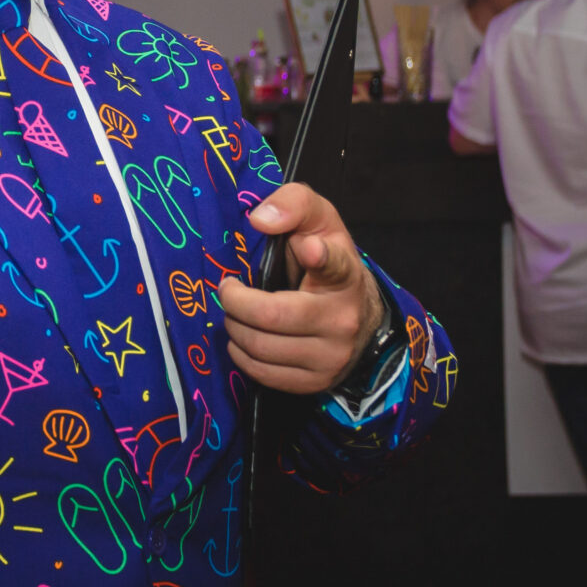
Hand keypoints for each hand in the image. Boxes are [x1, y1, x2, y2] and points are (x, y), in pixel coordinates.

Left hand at [218, 183, 383, 394]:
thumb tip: (260, 220)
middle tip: (228, 290)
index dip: (321, 257)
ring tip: (235, 313)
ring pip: (262, 348)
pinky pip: (265, 375)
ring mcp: (332, 356)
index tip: (310, 249)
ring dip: (235, 328)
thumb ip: (293, 204)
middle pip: (271, 316)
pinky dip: (243, 355)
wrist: (357, 311)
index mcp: (343, 272)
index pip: (335, 265)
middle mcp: (342, 318)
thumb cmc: (324, 255)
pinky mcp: (318, 382)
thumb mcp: (316, 219)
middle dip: (235, 303)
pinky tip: (244, 337)